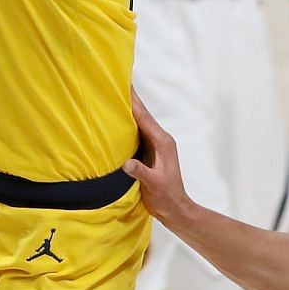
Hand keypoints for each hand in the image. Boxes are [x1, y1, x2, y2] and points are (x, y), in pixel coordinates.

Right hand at [122, 90, 191, 228]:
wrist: (175, 209)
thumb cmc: (167, 197)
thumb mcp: (154, 185)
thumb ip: (141, 173)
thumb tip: (126, 163)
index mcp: (162, 142)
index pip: (144, 117)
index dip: (133, 101)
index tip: (123, 84)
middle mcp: (159, 139)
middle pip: (142, 114)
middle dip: (130, 98)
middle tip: (116, 80)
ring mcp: (154, 145)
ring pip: (138, 122)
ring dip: (127, 109)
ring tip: (113, 94)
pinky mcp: (148, 152)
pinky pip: (136, 132)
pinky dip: (126, 122)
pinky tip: (116, 118)